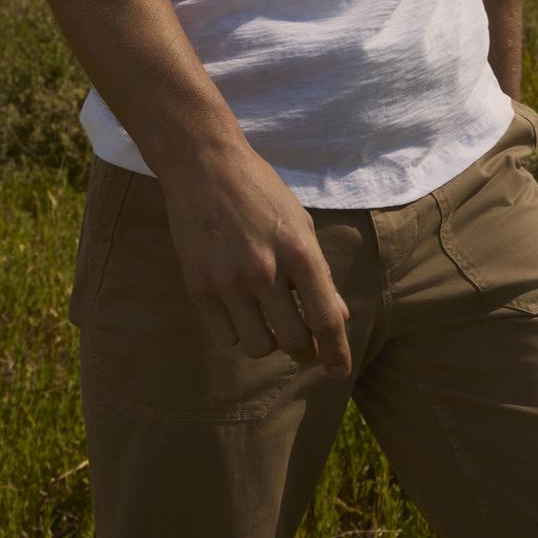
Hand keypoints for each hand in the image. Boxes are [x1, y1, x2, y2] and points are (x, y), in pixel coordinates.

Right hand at [158, 136, 352, 380]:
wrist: (203, 165)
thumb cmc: (260, 190)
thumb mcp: (300, 223)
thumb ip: (318, 273)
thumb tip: (337, 315)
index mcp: (299, 251)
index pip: (325, 319)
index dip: (337, 352)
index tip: (339, 372)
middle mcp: (266, 271)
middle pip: (294, 341)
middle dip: (304, 350)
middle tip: (302, 345)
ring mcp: (229, 282)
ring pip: (260, 347)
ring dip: (270, 342)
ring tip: (269, 322)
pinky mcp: (199, 287)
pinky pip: (227, 336)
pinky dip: (239, 331)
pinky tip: (241, 310)